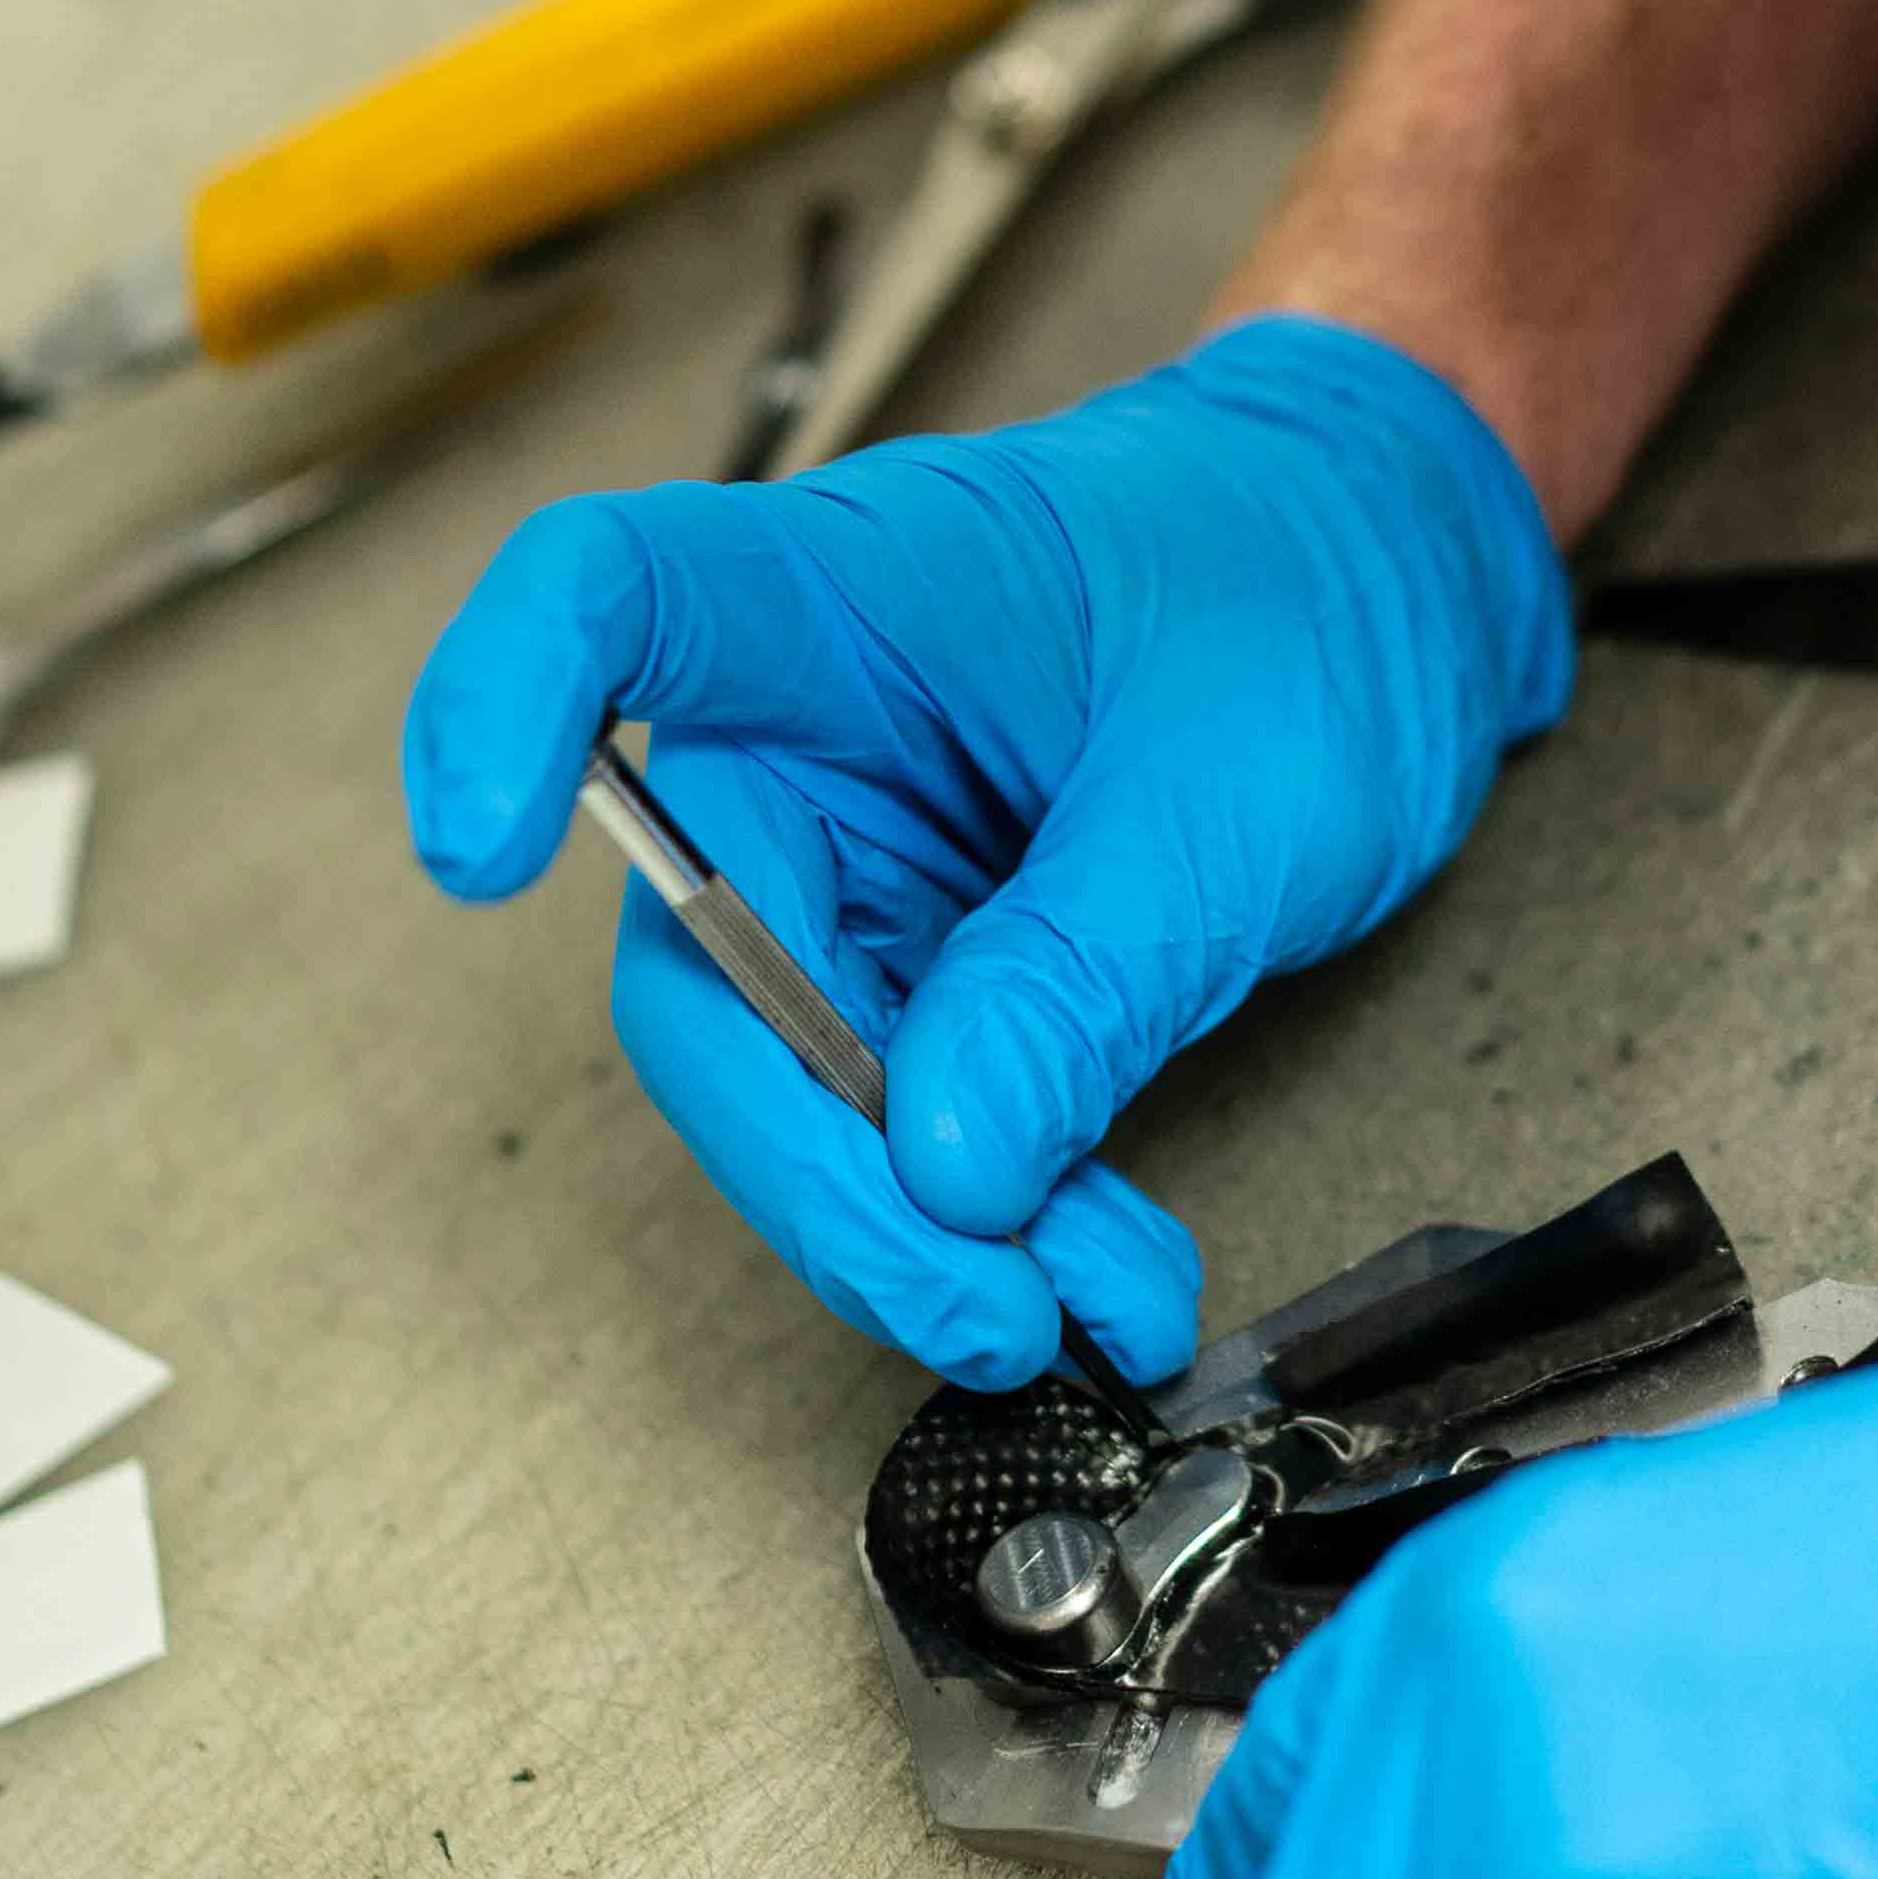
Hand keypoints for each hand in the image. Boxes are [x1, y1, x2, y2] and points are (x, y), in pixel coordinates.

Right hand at [400, 314, 1572, 1391]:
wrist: (1397, 575)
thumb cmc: (1313, 586)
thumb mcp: (1231, 793)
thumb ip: (1078, 976)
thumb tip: (942, 1165)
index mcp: (850, 587)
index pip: (607, 595)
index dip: (502, 704)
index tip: (480, 847)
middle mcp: (813, 718)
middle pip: (702, 951)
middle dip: (816, 1153)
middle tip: (970, 1290)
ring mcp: (863, 843)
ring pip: (797, 1068)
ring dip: (922, 1221)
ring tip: (1078, 1303)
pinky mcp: (928, 943)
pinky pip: (901, 1101)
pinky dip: (989, 1208)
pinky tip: (1087, 1273)